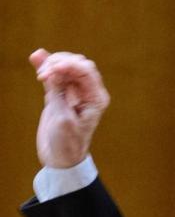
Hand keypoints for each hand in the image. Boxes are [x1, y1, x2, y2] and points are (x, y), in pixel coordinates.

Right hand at [29, 49, 110, 167]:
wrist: (61, 159)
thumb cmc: (68, 144)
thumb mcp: (62, 119)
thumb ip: (57, 94)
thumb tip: (50, 70)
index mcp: (96, 98)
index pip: (86, 70)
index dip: (69, 64)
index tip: (52, 71)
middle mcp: (88, 92)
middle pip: (76, 64)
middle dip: (59, 63)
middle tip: (43, 76)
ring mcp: (73, 92)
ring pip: (65, 67)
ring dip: (51, 64)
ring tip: (39, 74)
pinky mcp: (59, 94)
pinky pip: (54, 75)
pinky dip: (45, 66)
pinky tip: (36, 57)